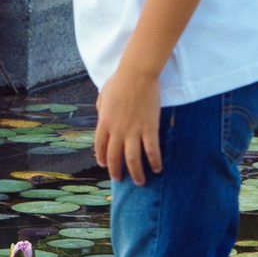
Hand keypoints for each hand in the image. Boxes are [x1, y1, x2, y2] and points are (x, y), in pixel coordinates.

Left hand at [93, 59, 164, 182]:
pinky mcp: (149, 129)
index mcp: (104, 122)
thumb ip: (101, 107)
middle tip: (119, 179)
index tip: (103, 164)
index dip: (102, 157)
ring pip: (132, 160)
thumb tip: (101, 113)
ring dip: (136, 174)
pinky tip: (157, 169)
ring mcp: (133, 132)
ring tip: (140, 182)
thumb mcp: (104, 93)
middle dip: (116, 171)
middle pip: (114, 158)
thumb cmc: (120, 80)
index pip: (100, 146)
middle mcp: (116, 131)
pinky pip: (151, 151)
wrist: (136, 74)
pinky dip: (154, 162)